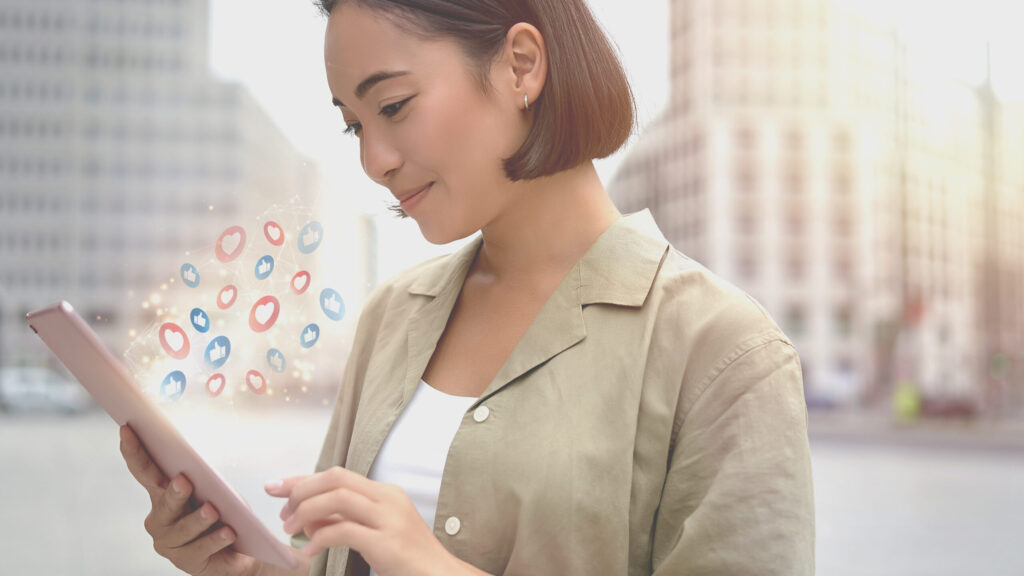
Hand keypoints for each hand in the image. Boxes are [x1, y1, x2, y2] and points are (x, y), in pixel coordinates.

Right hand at [118, 424, 259, 575]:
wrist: (239, 549)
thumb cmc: (222, 512)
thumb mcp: (212, 489)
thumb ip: (201, 478)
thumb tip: (197, 465)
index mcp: (161, 494)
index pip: (144, 471)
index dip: (134, 451)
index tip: (127, 429)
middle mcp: (160, 519)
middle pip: (163, 503)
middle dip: (174, 492)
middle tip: (184, 481)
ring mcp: (170, 543)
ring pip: (184, 528)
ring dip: (199, 518)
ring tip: (214, 510)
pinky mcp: (187, 561)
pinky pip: (201, 548)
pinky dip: (215, 539)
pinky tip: (228, 532)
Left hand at [265, 466, 459, 575]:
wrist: (440, 575)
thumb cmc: (407, 557)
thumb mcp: (374, 531)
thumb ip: (345, 520)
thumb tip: (308, 516)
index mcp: (384, 492)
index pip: (337, 474)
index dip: (303, 479)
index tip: (277, 486)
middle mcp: (387, 498)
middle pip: (335, 478)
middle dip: (300, 490)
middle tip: (282, 512)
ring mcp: (389, 518)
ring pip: (336, 498)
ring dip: (306, 511)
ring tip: (291, 530)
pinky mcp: (386, 542)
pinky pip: (343, 531)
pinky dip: (319, 539)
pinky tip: (308, 552)